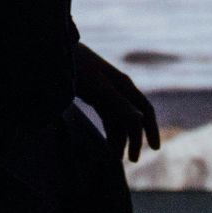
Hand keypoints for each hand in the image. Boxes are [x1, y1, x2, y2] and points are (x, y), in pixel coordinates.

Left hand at [71, 42, 160, 162]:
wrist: (57, 52)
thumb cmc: (77, 67)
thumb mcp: (97, 87)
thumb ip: (118, 103)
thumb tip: (140, 121)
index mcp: (124, 86)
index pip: (145, 111)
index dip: (151, 129)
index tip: (155, 148)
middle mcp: (119, 89)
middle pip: (133, 118)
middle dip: (134, 139)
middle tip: (130, 160)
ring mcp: (107, 92)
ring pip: (120, 119)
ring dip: (120, 137)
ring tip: (114, 158)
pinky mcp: (96, 95)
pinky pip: (108, 116)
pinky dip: (110, 130)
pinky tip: (107, 143)